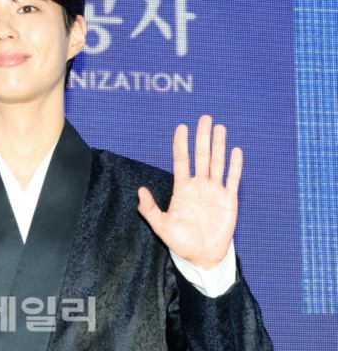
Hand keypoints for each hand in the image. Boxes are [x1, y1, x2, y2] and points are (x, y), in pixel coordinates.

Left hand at [137, 115, 241, 268]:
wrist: (202, 257)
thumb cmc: (181, 242)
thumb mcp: (162, 226)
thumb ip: (150, 209)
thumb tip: (139, 191)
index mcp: (182, 188)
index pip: (182, 160)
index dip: (182, 144)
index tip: (182, 127)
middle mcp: (199, 185)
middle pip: (202, 156)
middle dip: (203, 137)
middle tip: (205, 118)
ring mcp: (215, 191)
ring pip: (217, 163)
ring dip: (219, 145)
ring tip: (219, 128)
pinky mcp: (229, 200)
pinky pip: (232, 179)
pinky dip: (235, 166)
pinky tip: (235, 151)